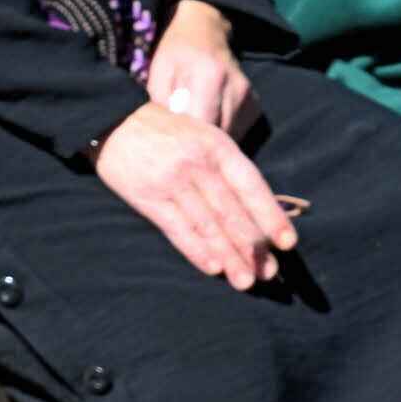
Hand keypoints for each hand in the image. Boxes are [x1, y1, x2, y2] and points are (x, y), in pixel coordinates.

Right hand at [94, 102, 295, 290]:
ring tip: (245, 281)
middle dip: (252, 245)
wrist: (113, 120)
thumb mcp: (203, 136)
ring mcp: (172, 181)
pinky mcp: (148, 197)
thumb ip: (227, 169)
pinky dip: (197, 250)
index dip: (270, 216)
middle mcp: (197, 163)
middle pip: (231, 211)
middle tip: (269, 272)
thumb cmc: (167, 133)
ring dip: (229, 256)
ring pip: (207, 225)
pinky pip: (178, 229)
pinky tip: (213, 269)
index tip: (288, 242)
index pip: (251, 186)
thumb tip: (259, 212)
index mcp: (217, 146)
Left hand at [145, 1, 255, 134]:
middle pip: (218, 136)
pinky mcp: (254, 106)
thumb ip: (164, 104)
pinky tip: (210, 120)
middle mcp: (236, 88)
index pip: (202, 125)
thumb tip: (173, 136)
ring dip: (212, 138)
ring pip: (229, 138)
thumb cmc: (177, 52)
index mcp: (211, 76)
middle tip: (185, 134)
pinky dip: (222, 134)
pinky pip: (237, 133)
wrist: (205, 31)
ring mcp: (248, 98)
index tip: (177, 135)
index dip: (187, 137)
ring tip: (197, 125)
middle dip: (200, 141)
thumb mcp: (160, 71)